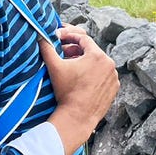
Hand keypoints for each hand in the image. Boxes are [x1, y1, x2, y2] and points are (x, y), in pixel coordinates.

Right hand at [39, 28, 118, 154]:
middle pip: (91, 51)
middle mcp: (109, 64)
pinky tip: (82, 80)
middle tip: (64, 56)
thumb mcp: (55, 67)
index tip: (62, 40)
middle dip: (77, 52)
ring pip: (98, 64)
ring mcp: (113, 77)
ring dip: (86, 63)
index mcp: (98, 55)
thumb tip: (41, 37)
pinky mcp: (114, 88)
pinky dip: (94, 75)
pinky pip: (104, 76)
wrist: (77, 118)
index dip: (71, 38)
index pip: (83, 39)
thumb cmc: (66, 92)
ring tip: (72, 69)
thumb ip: (47, 48)